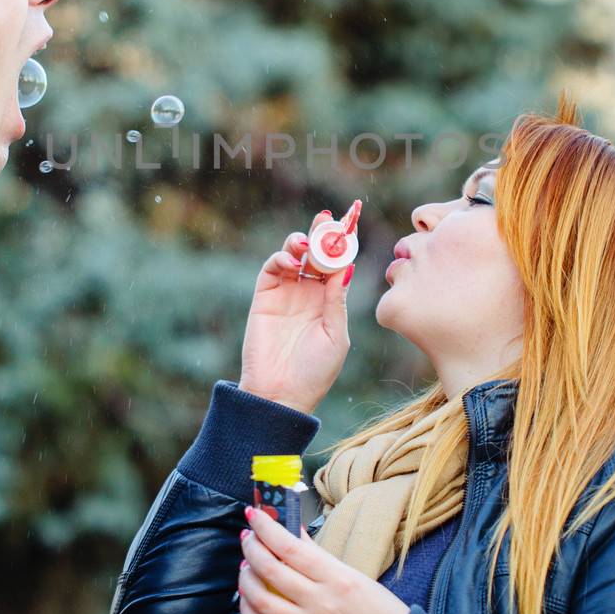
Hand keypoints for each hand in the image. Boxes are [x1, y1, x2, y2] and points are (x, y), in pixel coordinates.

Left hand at [237, 503, 408, 613]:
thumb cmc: (379, 612)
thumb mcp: (353, 576)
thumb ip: (319, 557)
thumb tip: (291, 533)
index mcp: (337, 578)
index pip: (291, 547)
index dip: (267, 529)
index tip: (254, 515)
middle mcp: (319, 602)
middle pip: (271, 570)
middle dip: (252, 548)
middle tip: (247, 537)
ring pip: (261, 600)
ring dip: (246, 579)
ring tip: (245, 565)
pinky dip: (249, 612)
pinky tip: (247, 598)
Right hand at [238, 205, 356, 414]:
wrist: (281, 395)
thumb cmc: (314, 372)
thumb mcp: (335, 335)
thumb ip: (337, 301)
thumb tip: (346, 267)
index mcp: (329, 301)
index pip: (336, 264)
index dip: (342, 244)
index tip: (351, 223)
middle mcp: (308, 293)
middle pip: (315, 254)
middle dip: (321, 234)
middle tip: (327, 219)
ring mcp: (285, 294)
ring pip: (292, 256)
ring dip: (299, 243)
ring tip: (306, 244)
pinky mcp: (263, 298)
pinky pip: (271, 269)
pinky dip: (280, 259)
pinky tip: (291, 262)